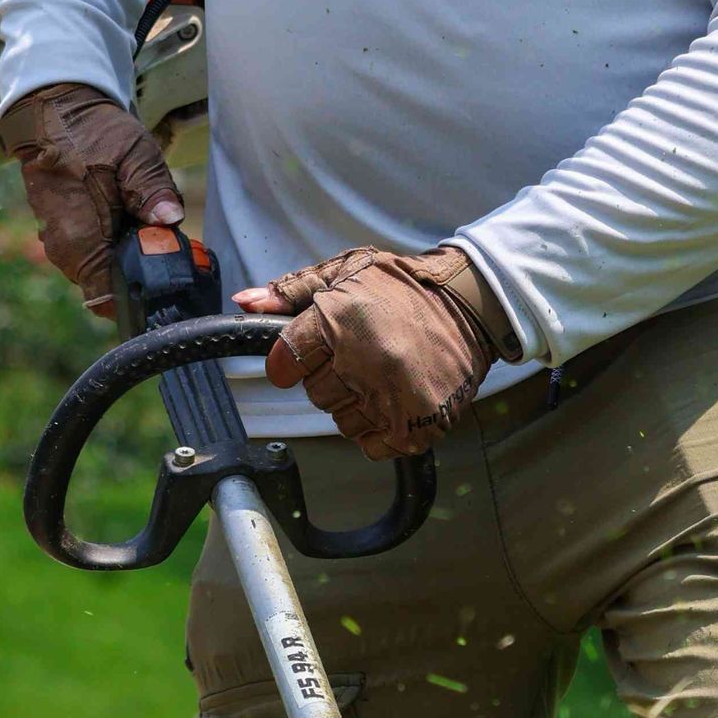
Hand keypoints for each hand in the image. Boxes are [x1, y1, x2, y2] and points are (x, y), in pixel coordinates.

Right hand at [0, 84, 182, 314]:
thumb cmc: (91, 131)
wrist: (51, 111)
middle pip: (110, 286)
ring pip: (102, 271)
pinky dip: (113, 245)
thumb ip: (153, 190)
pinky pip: (93, 255)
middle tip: (165, 245)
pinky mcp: (62, 235)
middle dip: (138, 272)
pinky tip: (127, 219)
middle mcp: (65, 251)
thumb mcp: (133, 154)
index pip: (108, 299)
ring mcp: (60, 244)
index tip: (165, 280)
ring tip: (145, 225)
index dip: (139, 295)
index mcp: (79, 239)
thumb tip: (171, 220)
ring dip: (126, 257)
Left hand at [236, 246, 518, 460]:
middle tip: (362, 354)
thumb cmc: (404, 287)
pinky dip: (379, 428)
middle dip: (331, 377)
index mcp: (342, 319)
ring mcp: (393, 396)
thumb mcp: (346, 271)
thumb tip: (244, 302)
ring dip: (357, 404)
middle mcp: (365, 360)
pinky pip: (372, 445)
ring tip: (384, 373)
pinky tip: (395, 398)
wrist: (473, 305)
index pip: (283, 363)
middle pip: (314, 395)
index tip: (307, 353)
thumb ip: (292, 290)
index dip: (291, 361)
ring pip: (342, 422)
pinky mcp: (417, 425)